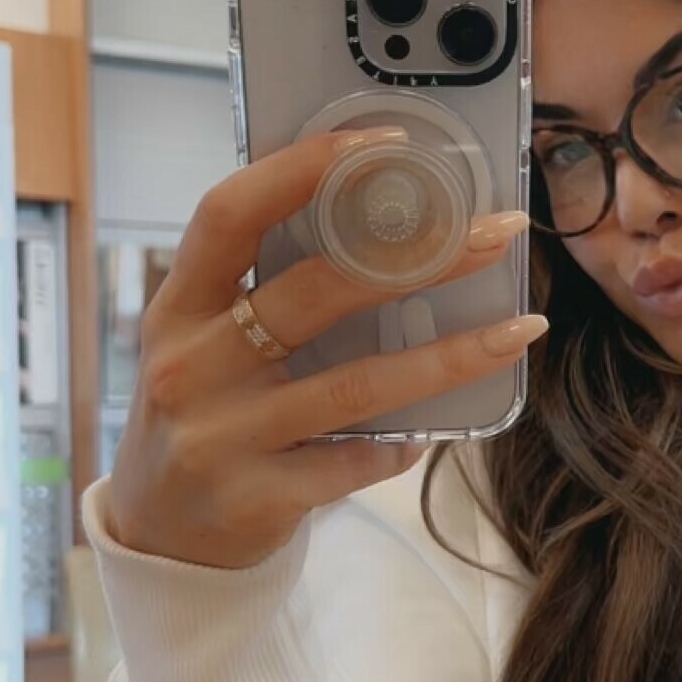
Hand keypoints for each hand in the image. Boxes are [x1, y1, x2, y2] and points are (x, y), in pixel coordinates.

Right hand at [106, 131, 541, 568]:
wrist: (161, 536)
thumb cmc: (203, 418)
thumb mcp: (204, 345)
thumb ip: (262, 291)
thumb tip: (385, 228)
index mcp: (177, 307)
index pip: (228, 214)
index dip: (303, 169)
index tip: (387, 144)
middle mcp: (192, 365)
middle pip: (315, 292)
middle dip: (420, 256)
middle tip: (495, 232)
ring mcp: (222, 436)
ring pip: (358, 384)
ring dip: (451, 355)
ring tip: (520, 330)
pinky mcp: (256, 498)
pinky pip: (358, 461)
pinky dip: (406, 441)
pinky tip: (439, 430)